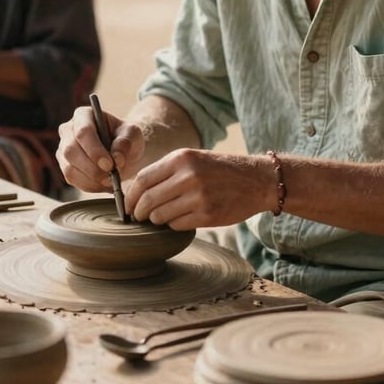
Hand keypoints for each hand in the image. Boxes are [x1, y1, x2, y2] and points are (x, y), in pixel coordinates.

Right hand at [56, 105, 145, 191]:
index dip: (94, 150)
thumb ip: (125, 143)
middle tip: (111, 177)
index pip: (83, 132)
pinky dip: (89, 186)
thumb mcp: (132, 135)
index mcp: (84, 115)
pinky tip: (103, 184)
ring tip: (110, 180)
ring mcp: (64, 149)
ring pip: (69, 168)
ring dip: (91, 179)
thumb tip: (116, 159)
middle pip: (71, 151)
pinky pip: (72, 179)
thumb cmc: (126, 137)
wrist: (122, 151)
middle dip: (92, 168)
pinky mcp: (65, 166)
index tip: (110, 165)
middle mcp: (68, 130)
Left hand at [124, 149, 274, 230]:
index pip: (142, 179)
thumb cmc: (219, 170)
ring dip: (156, 220)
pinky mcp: (207, 215)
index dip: (130, 196)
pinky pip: (177, 225)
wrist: (256, 180)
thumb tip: (134, 191)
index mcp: (181, 158)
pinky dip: (173, 225)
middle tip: (138, 217)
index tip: (127, 205)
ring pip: (160, 216)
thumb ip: (166, 171)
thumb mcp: (192, 159)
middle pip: (148, 200)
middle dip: (138, 212)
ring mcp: (198, 196)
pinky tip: (180, 219)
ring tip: (162, 217)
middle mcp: (188, 175)